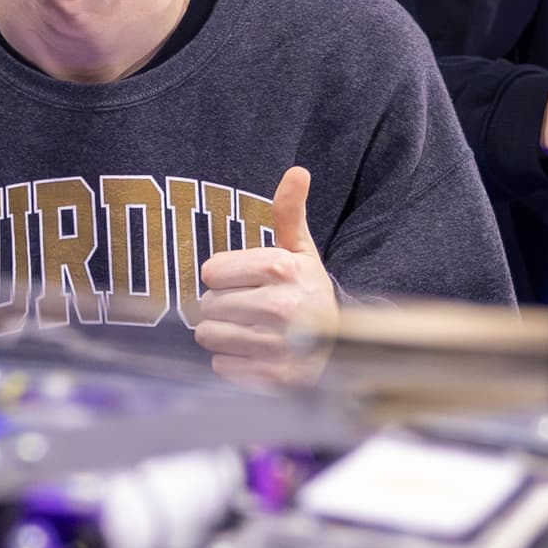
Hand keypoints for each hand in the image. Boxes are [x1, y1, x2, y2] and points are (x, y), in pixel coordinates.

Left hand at [192, 165, 335, 387]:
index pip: (211, 271)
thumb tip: (297, 171)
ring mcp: (277, 345)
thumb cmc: (307, 291)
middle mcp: (281, 307)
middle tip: (248, 307)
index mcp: (282, 269)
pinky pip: (220, 365)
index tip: (243, 280)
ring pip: (208, 335)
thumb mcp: (300, 250)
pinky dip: (232, 361)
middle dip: (222, 305)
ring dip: (222, 333)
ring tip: (249, 328)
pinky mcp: (272, 376)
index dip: (222, 276)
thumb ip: (289, 212)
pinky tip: (254, 352)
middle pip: (207, 304)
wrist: (340, 345)